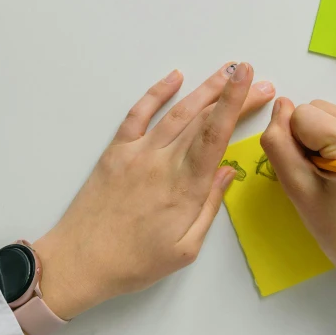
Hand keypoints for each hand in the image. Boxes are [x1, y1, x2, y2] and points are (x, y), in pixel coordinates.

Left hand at [34, 62, 273, 319]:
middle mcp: (163, 162)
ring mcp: (137, 152)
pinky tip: (175, 78)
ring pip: (177, 111)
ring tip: (226, 71)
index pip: (217, 135)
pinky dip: (157, 93)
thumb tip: (228, 171)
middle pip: (203, 119)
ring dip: (204, 88)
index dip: (235, 103)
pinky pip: (138, 114)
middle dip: (232, 94)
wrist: (79, 262)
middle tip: (256, 78)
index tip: (252, 80)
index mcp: (185, 187)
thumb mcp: (185, 249)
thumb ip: (209, 206)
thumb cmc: (135, 263)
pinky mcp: (115, 151)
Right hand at [260, 98, 335, 307]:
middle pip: (316, 109)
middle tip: (316, 174)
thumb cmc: (334, 227)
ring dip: (318, 138)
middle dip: (306, 137)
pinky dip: (334, 140)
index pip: (302, 114)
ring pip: (328, 113)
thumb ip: (279, 144)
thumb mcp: (296, 188)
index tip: (307, 172)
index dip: (293, 142)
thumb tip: (280, 104)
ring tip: (329, 173)